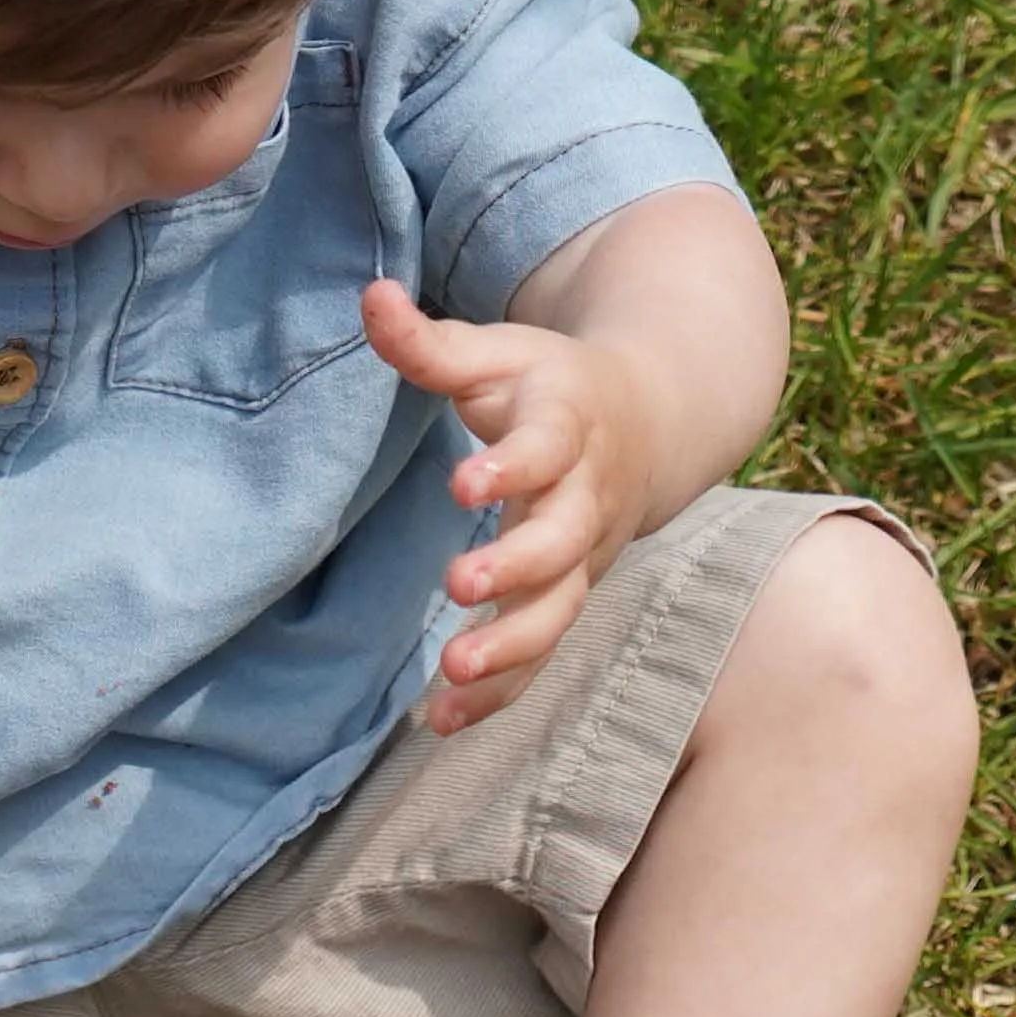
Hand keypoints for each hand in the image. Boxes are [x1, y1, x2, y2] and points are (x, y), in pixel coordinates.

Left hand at [363, 280, 661, 730]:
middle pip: (561, 544)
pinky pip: (539, 656)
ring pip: (557, 613)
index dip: (511, 467)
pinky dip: (499, 692)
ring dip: (510, 648)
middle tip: (459, 585)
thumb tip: (369, 296)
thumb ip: (431, 343)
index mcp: (568, 429)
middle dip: (515, 568)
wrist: (646, 428)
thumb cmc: (551, 388)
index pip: (546, 449)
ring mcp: (580, 561)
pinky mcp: (565, 602)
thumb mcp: (499, 354)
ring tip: (454, 672)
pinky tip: (446, 719)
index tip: (462, 483)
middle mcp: (583, 502)